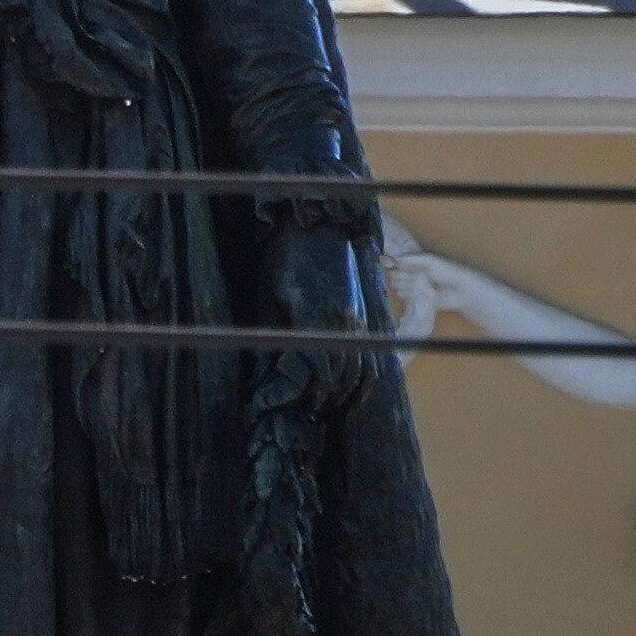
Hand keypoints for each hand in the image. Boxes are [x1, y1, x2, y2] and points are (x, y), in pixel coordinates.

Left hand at [259, 225, 381, 408]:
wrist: (316, 225)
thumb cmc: (284, 259)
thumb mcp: (269, 295)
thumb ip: (276, 332)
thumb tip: (268, 368)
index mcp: (315, 318)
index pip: (320, 372)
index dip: (309, 394)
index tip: (296, 406)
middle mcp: (341, 321)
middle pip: (342, 376)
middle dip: (327, 397)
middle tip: (312, 410)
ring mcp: (355, 317)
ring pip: (360, 367)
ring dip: (345, 389)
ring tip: (329, 403)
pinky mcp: (360, 312)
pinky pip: (368, 351)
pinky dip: (363, 373)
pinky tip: (352, 385)